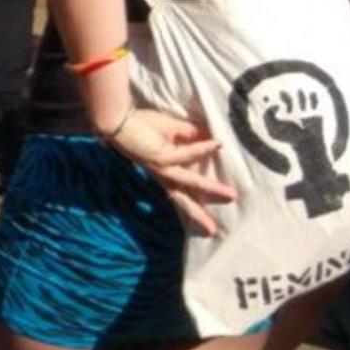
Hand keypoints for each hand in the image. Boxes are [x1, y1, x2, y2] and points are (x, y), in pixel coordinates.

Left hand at [105, 107, 236, 235]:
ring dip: (211, 188)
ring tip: (231, 195)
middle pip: (183, 198)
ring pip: (189, 182)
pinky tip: (217, 146)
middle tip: (214, 230)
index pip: (182, 191)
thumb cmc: (142, 125)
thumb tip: (214, 140)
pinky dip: (201, 150)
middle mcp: (162, 174)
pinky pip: (185, 155)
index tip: (208, 216)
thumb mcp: (173, 131)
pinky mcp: (159, 156)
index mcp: (164, 171)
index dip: (195, 203)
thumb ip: (193, 136)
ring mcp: (161, 167)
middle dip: (199, 213)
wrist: (117, 119)